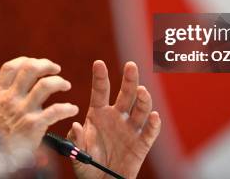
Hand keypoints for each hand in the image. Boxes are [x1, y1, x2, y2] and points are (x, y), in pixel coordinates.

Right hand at [0, 57, 78, 149]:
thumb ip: (3, 96)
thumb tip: (17, 83)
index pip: (11, 66)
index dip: (26, 60)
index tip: (36, 63)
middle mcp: (9, 99)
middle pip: (30, 69)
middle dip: (46, 65)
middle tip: (56, 69)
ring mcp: (22, 111)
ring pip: (45, 85)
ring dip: (60, 82)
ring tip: (66, 85)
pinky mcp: (34, 125)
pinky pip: (56, 110)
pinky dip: (67, 108)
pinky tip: (72, 109)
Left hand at [68, 61, 160, 178]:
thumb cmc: (88, 165)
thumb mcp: (77, 153)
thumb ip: (76, 139)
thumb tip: (76, 125)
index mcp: (98, 113)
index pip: (100, 91)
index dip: (100, 77)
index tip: (98, 63)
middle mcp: (116, 116)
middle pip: (125, 94)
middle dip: (129, 79)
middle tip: (130, 65)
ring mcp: (130, 128)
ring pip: (140, 109)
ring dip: (142, 99)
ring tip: (141, 91)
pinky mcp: (142, 143)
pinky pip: (149, 132)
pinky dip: (153, 124)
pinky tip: (153, 116)